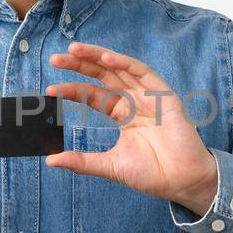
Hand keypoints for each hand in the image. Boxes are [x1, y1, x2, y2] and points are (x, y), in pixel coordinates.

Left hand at [43, 41, 219, 214]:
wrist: (182, 182)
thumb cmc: (152, 174)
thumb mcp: (110, 165)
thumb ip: (82, 161)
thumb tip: (51, 160)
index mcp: (123, 114)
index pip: (93, 95)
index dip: (72, 90)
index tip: (50, 90)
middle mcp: (135, 101)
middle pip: (103, 76)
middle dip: (80, 65)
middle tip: (55, 58)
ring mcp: (149, 96)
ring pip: (119, 69)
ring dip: (97, 57)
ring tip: (75, 49)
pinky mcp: (164, 96)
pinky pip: (143, 73)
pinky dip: (125, 63)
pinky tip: (106, 58)